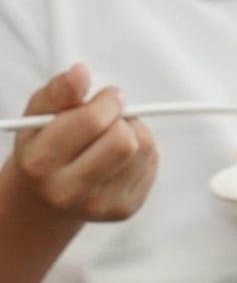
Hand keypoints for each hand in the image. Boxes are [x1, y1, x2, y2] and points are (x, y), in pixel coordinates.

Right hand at [2, 66, 155, 223]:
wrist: (45, 196)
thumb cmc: (44, 147)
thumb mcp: (40, 114)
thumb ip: (59, 91)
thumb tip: (80, 73)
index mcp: (40, 164)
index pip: (92, 122)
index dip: (108, 101)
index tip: (107, 97)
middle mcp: (66, 191)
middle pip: (123, 141)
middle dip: (121, 120)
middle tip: (109, 118)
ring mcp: (98, 205)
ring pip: (143, 149)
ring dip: (134, 133)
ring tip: (109, 137)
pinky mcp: (123, 209)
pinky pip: (151, 163)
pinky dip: (142, 151)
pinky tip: (117, 156)